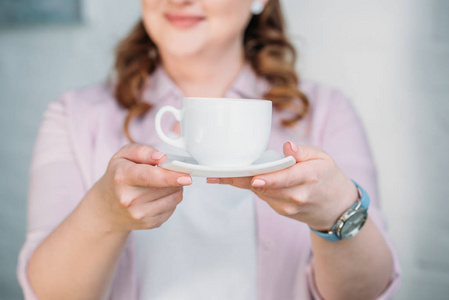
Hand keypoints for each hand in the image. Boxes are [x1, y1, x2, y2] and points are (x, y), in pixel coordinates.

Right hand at [91, 143, 191, 232]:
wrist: (106, 209)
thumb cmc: (118, 178)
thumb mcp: (123, 156)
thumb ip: (142, 151)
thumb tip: (161, 157)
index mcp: (122, 177)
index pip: (149, 177)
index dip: (170, 177)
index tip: (186, 177)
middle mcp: (129, 199)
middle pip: (166, 187)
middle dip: (175, 177)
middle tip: (170, 171)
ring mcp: (138, 214)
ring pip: (174, 198)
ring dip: (175, 188)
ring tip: (163, 184)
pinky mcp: (148, 224)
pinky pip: (172, 209)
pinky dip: (171, 200)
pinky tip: (159, 196)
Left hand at [207, 142, 358, 230]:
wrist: (335, 207)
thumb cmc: (328, 176)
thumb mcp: (323, 157)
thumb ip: (304, 151)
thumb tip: (287, 147)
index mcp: (309, 178)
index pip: (285, 178)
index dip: (267, 179)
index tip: (253, 178)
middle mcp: (297, 196)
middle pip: (264, 187)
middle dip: (240, 179)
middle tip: (216, 174)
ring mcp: (288, 206)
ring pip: (259, 192)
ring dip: (241, 182)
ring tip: (218, 173)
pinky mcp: (281, 211)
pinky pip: (262, 196)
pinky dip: (252, 186)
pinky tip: (239, 177)